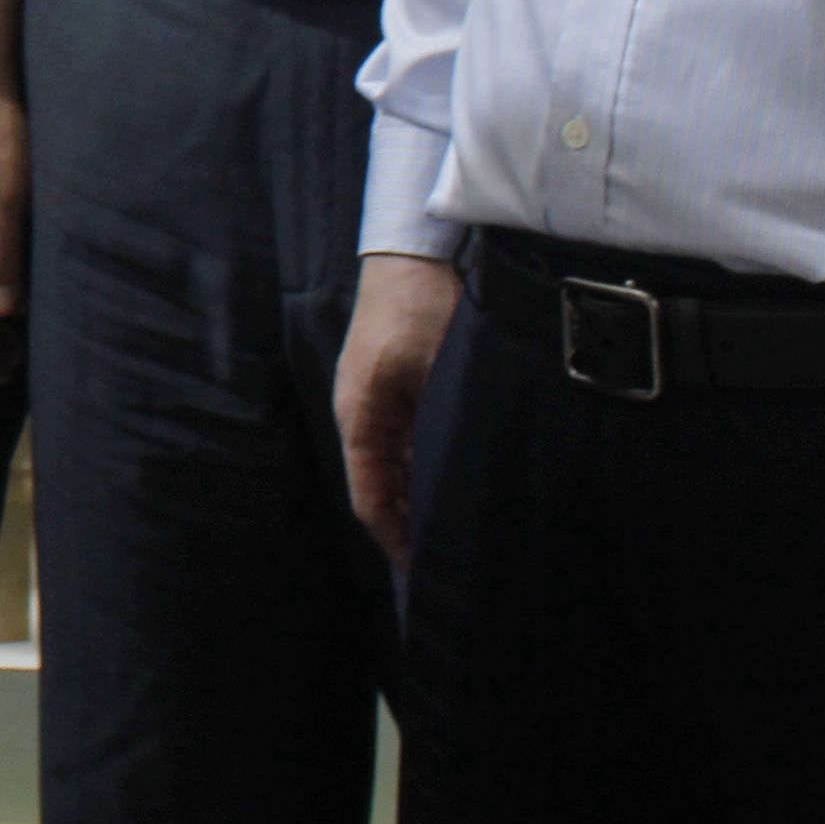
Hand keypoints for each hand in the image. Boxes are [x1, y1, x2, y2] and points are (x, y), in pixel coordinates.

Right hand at [335, 252, 463, 572]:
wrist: (417, 250)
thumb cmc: (420, 308)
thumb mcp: (436, 374)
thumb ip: (441, 431)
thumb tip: (458, 489)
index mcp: (360, 418)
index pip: (371, 499)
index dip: (395, 540)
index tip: (424, 573)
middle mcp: (364, 416)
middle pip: (383, 488)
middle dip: (412, 525)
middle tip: (455, 561)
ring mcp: (380, 400)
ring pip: (399, 466)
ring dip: (424, 496)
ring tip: (463, 529)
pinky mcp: (398, 386)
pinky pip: (410, 442)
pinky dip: (430, 467)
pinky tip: (463, 479)